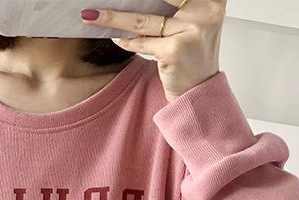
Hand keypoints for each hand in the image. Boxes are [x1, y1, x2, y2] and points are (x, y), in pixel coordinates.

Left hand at [80, 0, 224, 101]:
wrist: (197, 92)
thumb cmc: (192, 56)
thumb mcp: (191, 23)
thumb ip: (173, 6)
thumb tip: (132, 0)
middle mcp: (205, 11)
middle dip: (127, 0)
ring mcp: (191, 30)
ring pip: (143, 20)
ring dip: (113, 18)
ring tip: (93, 15)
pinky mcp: (174, 50)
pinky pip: (142, 42)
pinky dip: (126, 41)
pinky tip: (114, 37)